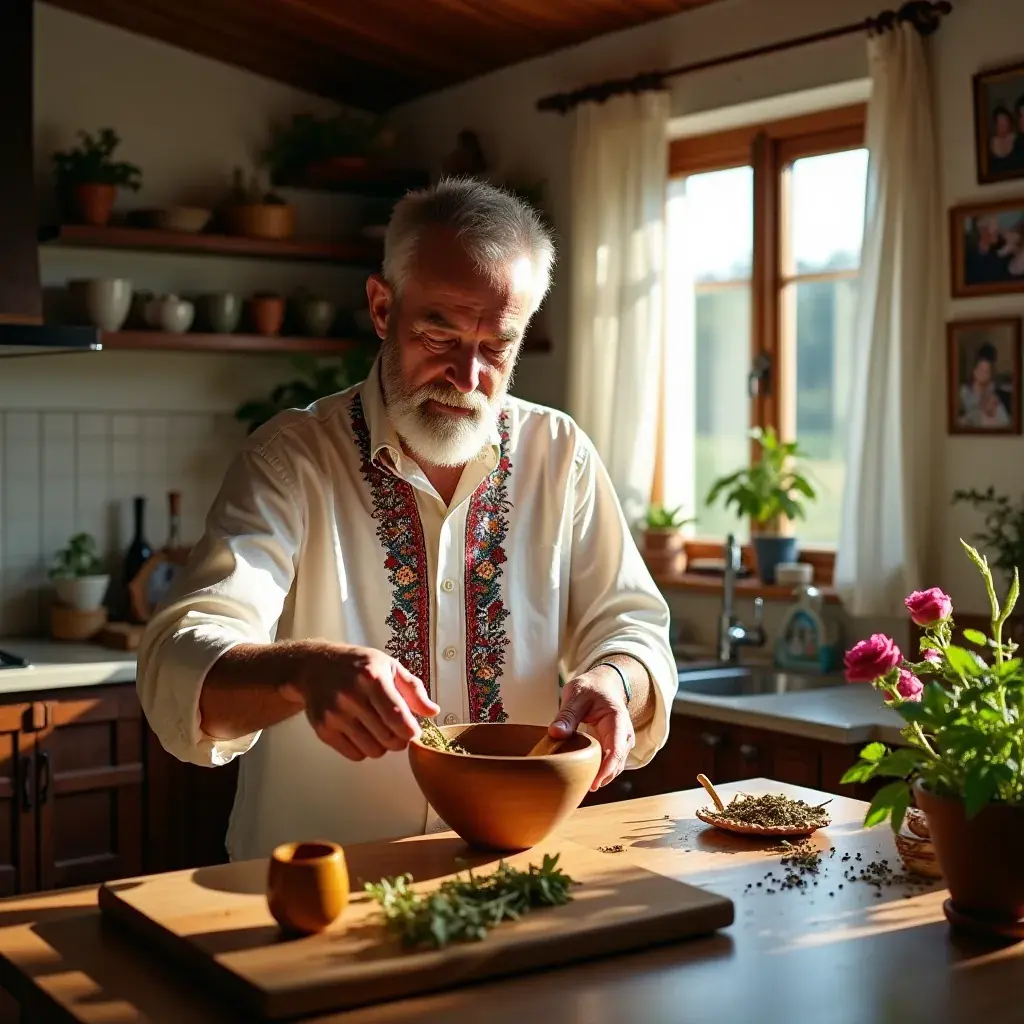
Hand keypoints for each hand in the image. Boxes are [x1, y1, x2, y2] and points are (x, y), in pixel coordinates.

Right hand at [280, 645, 439, 760]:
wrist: (315, 667)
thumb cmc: (357, 665)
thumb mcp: (388, 666)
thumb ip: (413, 689)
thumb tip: (432, 712)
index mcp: (371, 678)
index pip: (397, 718)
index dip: (410, 731)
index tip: (413, 730)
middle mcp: (351, 697)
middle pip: (388, 738)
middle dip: (399, 739)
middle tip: (397, 728)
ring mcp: (335, 715)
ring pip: (373, 750)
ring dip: (382, 745)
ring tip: (378, 728)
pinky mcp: (323, 729)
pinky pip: (355, 755)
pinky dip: (363, 749)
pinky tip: (361, 732)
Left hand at [548, 670, 633, 790]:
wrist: (604, 685)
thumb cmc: (591, 688)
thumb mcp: (576, 694)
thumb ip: (567, 714)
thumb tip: (555, 734)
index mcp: (617, 720)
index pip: (616, 749)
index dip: (606, 768)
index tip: (594, 783)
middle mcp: (624, 734)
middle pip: (616, 763)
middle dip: (601, 778)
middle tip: (579, 789)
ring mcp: (621, 743)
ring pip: (614, 767)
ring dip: (600, 777)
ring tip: (579, 786)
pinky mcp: (613, 748)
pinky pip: (609, 764)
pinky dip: (598, 772)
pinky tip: (583, 778)